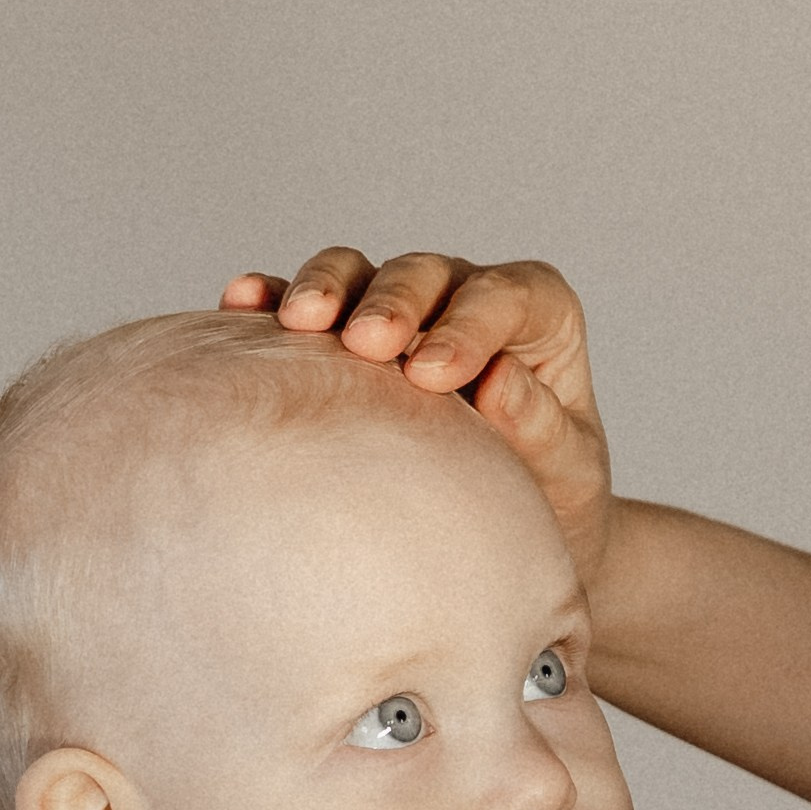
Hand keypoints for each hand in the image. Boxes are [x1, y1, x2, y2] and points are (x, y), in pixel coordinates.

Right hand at [221, 251, 611, 594]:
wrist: (507, 534)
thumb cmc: (553, 496)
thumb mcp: (569, 470)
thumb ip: (542, 426)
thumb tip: (500, 381)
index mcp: (535, 315)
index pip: (505, 297)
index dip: (468, 325)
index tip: (434, 374)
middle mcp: (465, 298)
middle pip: (423, 275)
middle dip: (392, 305)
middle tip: (368, 345)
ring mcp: (402, 312)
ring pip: (359, 275)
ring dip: (326, 292)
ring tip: (299, 323)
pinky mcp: (345, 336)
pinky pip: (304, 306)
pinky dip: (271, 301)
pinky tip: (240, 305)